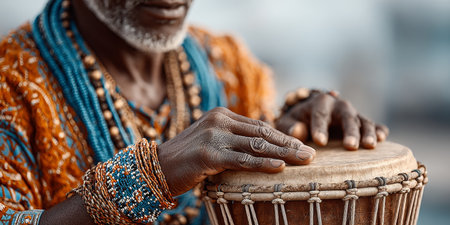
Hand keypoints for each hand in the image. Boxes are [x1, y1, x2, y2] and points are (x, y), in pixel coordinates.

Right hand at [157, 107, 315, 195]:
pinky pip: (242, 160)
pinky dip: (262, 164)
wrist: (155, 168)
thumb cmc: (186, 160)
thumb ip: (234, 141)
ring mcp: (213, 135)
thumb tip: (263, 150)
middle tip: (312, 153)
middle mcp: (219, 120)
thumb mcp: (212, 144)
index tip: (302, 145)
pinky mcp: (208, 154)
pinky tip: (280, 167)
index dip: (283, 136)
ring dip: (284, 153)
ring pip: (256, 145)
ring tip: (305, 160)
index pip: (259, 126)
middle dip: (289, 144)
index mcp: (222, 115)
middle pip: (262, 133)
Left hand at [276, 90, 388, 149]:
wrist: (309, 117)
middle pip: (346, 115)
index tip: (319, 142)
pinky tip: (383, 139)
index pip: (320, 114)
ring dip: (368, 132)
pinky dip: (379, 131)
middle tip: (350, 146)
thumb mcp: (288, 123)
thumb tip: (298, 130)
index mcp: (319, 102)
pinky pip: (375, 125)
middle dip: (349, 130)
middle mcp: (339, 105)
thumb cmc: (296, 122)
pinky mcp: (362, 123)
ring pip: (363, 120)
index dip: (320, 127)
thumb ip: (290, 127)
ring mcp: (352, 114)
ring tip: (369, 145)